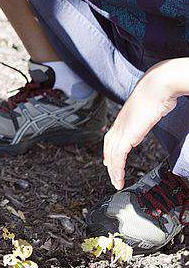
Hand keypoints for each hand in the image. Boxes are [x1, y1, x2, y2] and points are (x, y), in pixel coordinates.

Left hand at [103, 68, 179, 189]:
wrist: (158, 85)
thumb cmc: (158, 91)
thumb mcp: (150, 106)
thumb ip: (146, 114)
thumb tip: (148, 117)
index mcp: (124, 116)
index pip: (111, 136)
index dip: (109, 149)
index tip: (110, 159)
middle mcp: (120, 123)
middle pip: (108, 147)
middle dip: (109, 162)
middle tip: (111, 174)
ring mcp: (122, 129)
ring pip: (111, 154)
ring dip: (113, 171)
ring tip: (116, 182)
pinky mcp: (127, 135)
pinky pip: (118, 157)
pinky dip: (117, 169)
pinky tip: (119, 177)